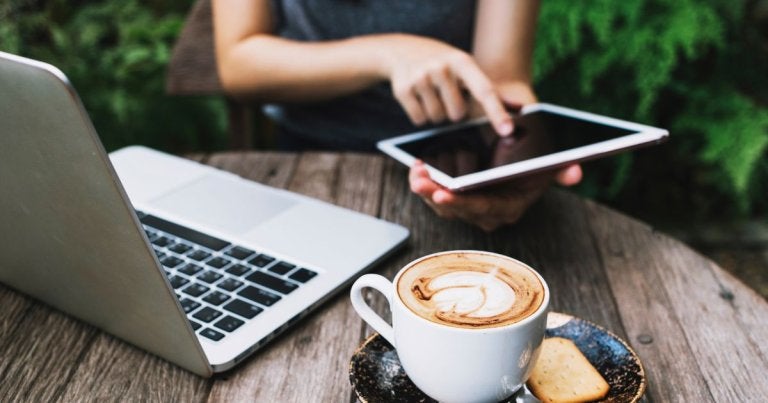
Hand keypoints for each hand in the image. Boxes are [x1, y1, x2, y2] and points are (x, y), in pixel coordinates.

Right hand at [380, 34, 512, 135]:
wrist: (403, 50)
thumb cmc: (443, 65)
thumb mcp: (466, 69)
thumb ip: (491, 90)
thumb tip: (521, 107)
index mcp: (462, 62)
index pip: (484, 91)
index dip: (497, 112)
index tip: (507, 130)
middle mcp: (442, 67)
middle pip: (457, 114)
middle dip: (453, 111)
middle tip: (445, 95)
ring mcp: (420, 77)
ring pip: (437, 119)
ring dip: (436, 114)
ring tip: (431, 94)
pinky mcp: (403, 89)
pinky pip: (419, 120)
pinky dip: (420, 115)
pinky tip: (418, 97)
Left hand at [409, 161, 582, 231]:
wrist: (521, 145)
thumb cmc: (534, 153)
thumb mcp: (549, 159)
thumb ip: (560, 168)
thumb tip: (576, 173)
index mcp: (508, 207)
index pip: (482, 208)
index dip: (462, 202)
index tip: (444, 193)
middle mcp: (487, 213)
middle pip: (457, 209)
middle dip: (435, 196)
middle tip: (420, 182)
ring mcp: (470, 208)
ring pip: (442, 205)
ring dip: (426, 190)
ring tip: (415, 172)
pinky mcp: (456, 199)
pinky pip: (436, 195)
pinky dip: (425, 183)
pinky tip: (416, 167)